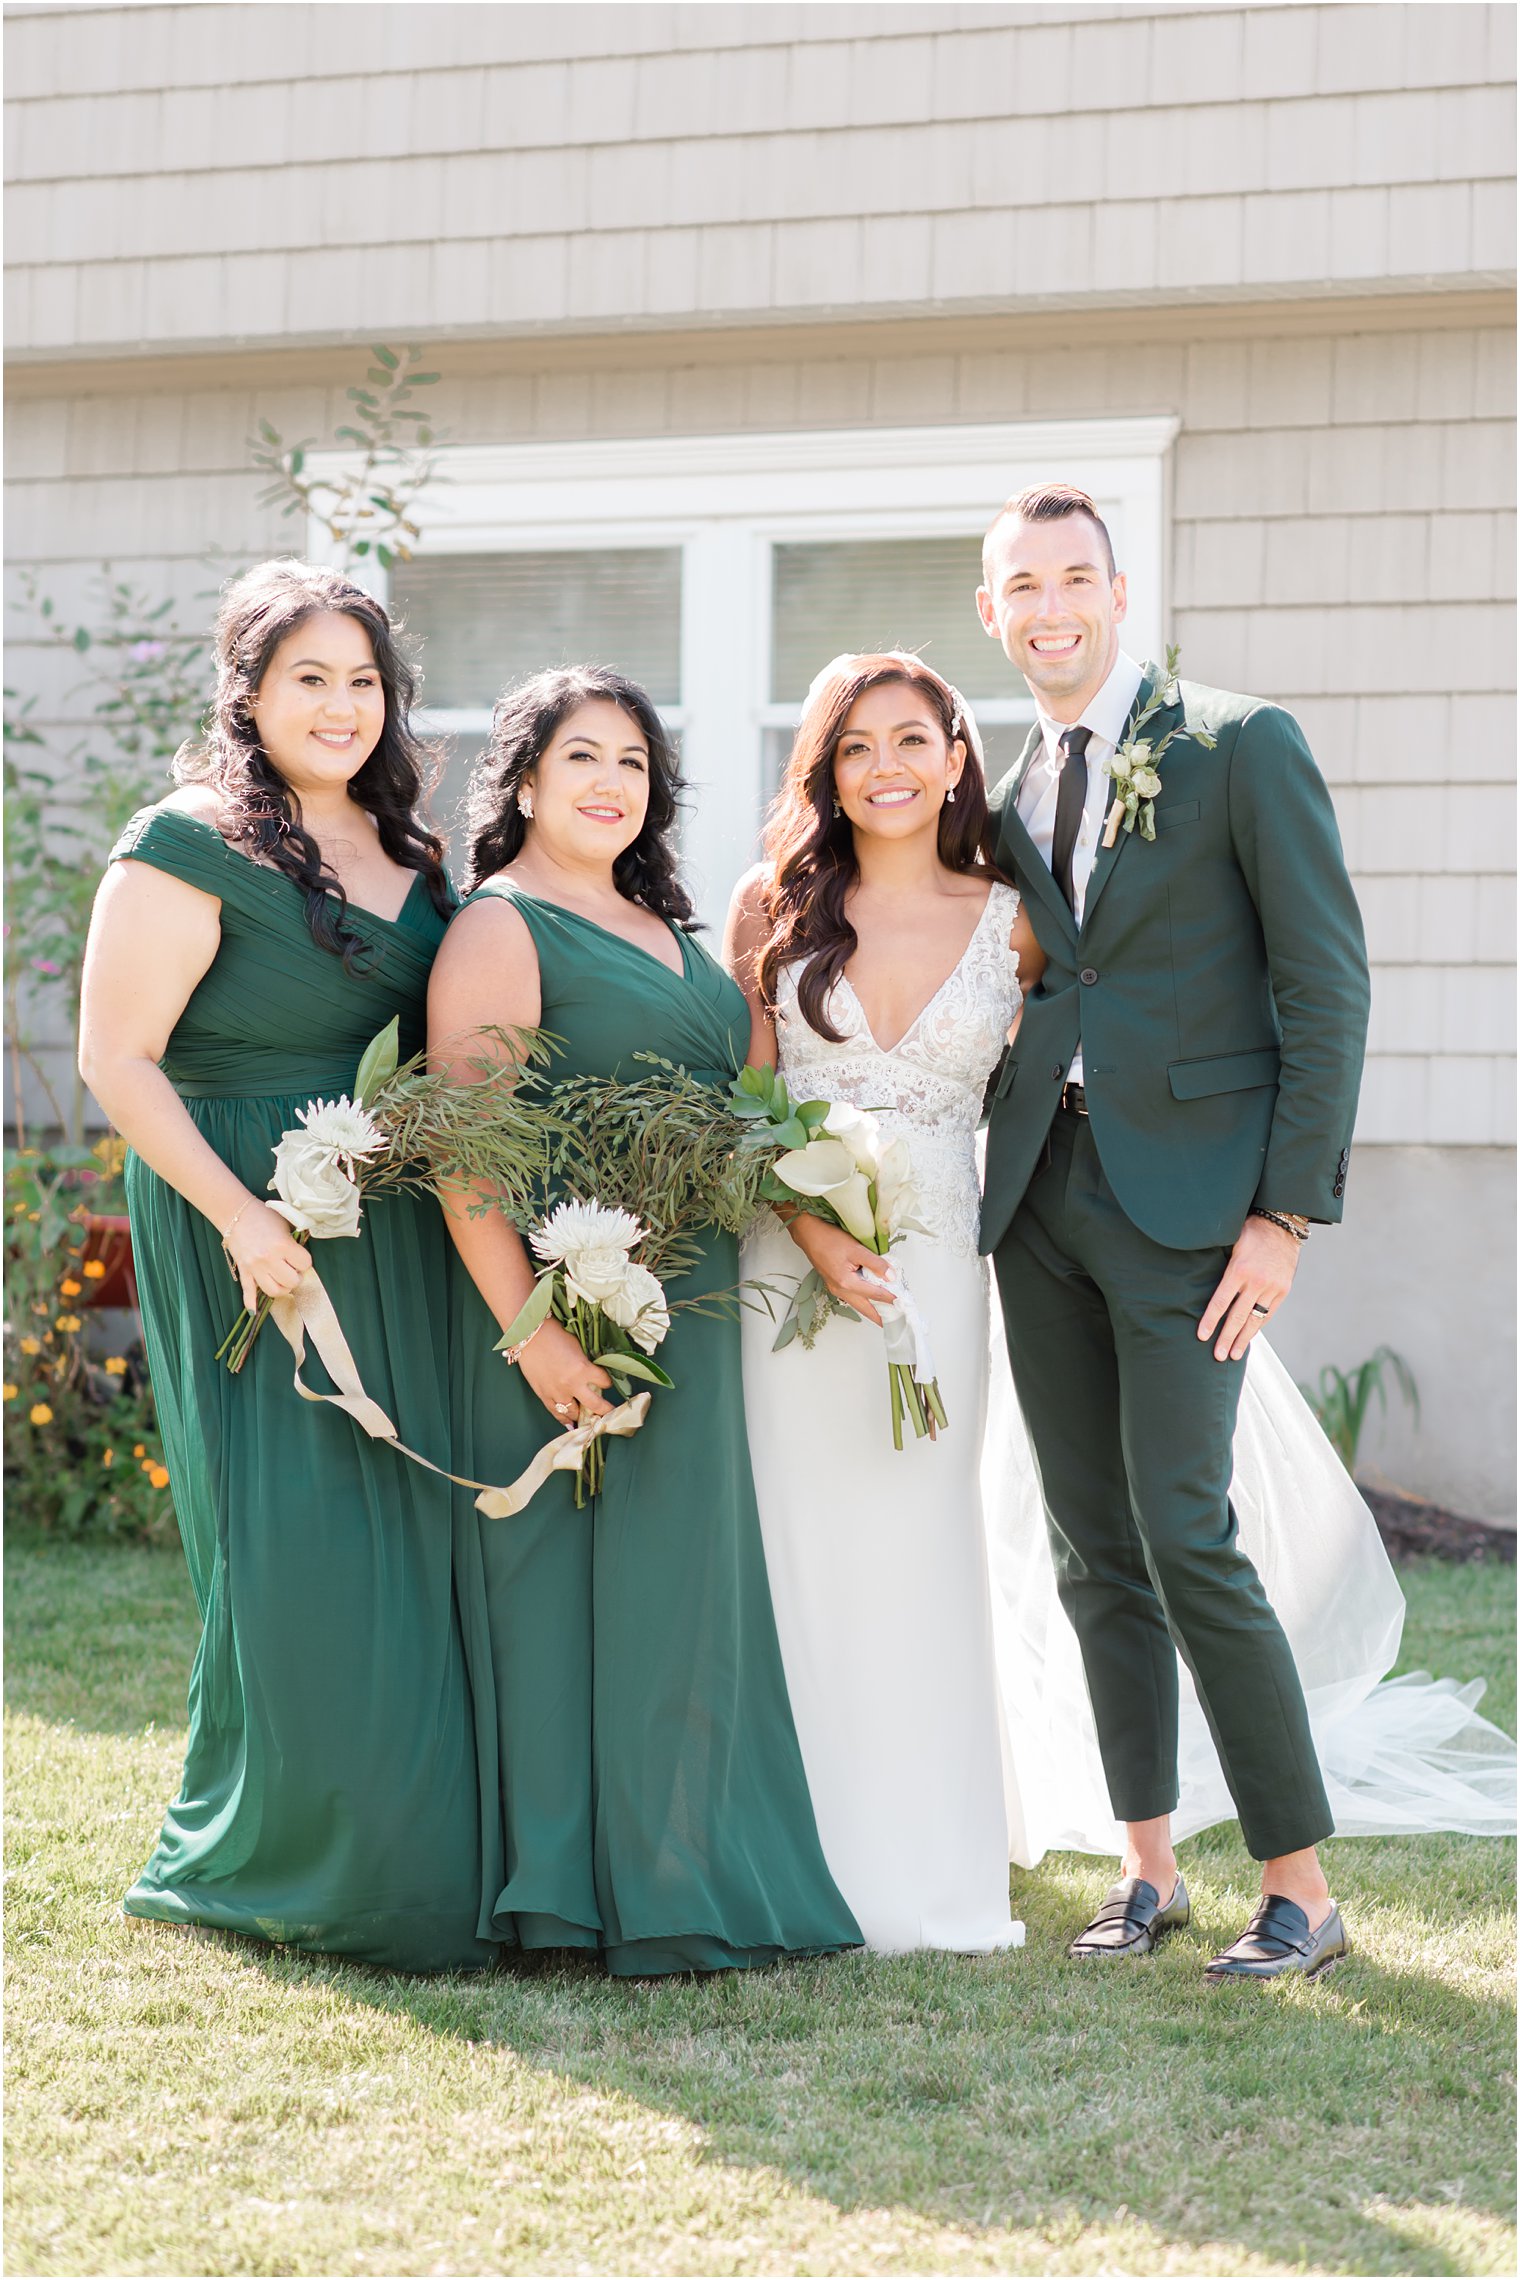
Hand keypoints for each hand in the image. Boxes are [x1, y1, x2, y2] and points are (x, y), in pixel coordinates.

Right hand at [222, 1197, 312, 1314]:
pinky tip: (254, 1311)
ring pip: (274, 1291)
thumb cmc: (263, 1215)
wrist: (235, 1213)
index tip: (300, 1257)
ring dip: (282, 1288)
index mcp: (282, 1245)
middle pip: (292, 1281)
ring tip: (282, 1279)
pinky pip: (248, 1293)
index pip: (305, 1264)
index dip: (305, 1262)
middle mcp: (269, 1259)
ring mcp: (255, 1268)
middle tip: (293, 1269)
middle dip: (296, 1276)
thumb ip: (295, 1241)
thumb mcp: (285, 1224)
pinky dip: (251, 1304)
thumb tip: (302, 1256)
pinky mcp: (244, 1272)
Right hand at [518, 1318, 614, 1424]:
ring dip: (582, 1416)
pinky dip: (563, 1419)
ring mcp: (556, 1392)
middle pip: (594, 1404)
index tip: (606, 1383)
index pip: (604, 1382)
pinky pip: (555, 1413)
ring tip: (588, 1419)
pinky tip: (570, 1423)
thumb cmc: (555, 1336)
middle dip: (604, 1409)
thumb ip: (585, 1364)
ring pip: (573, 1412)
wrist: (529, 1335)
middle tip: (609, 1413)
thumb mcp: (578, 1348)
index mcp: (583, 1369)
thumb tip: (591, 1374)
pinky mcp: (543, 1395)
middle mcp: (572, 1385)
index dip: (607, 1382)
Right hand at [786, 1213, 888, 1325]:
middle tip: (893, 1323)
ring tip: (885, 1314)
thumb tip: (890, 1276)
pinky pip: (852, 1298)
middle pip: (864, 1309)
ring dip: (871, 1310)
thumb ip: (875, 1264)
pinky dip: (863, 1301)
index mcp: (846, 1283)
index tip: (902, 1304)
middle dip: (879, 1317)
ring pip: (857, 1305)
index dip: (890, 1299)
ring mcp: (835, 1288)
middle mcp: (840, 1290)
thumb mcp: (856, 1249)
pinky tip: (870, 1299)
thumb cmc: (829, 1239)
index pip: (874, 1294)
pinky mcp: (834, 1283)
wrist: (809, 1234)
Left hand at [1198, 1216, 1301, 1360]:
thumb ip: (1219, 1263)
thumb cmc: (1250, 1231)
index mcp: (1239, 1270)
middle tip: (1218, 1356)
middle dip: (1226, 1338)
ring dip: (1243, 1339)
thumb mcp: (1230, 1242)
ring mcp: (1271, 1288)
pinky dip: (1258, 1326)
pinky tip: (1249, 1336)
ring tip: (1234, 1355)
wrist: (1283, 1225)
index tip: (1201, 1336)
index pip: (1220, 1302)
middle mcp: (1256, 1282)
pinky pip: (1268, 1313)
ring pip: (1255, 1319)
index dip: (1210, 1321)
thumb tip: (1196, 1276)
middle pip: (1237, 1317)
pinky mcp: (1283, 1290)